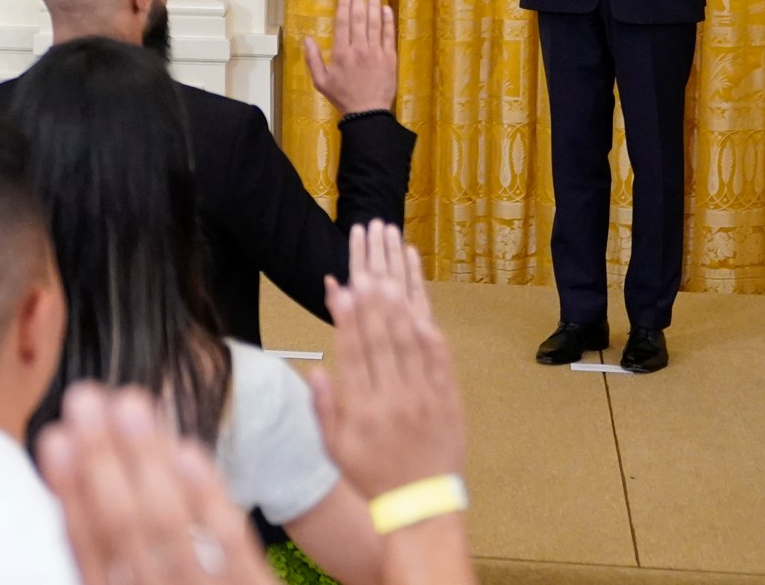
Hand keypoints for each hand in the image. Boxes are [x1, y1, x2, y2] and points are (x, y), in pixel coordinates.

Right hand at [37, 383, 278, 584]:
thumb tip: (75, 483)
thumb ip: (107, 561)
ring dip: (148, 462)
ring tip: (132, 404)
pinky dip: (207, 498)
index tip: (54, 438)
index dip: (70, 493)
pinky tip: (188, 451)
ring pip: (170, 530)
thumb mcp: (138, 584)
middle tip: (87, 398)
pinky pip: (229, 549)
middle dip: (103, 459)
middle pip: (124, 531)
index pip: (87, 550)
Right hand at [301, 0, 397, 116]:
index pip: (342, 23)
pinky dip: (388, 21)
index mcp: (341, 54)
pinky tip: (386, 9)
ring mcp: (376, 53)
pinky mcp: (389, 58)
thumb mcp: (321, 81)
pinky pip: (389, 35)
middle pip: (359, 18)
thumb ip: (313, 59)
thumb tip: (307, 39)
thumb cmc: (343, 97)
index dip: (344, 5)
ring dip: (374, 5)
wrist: (368, 112)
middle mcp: (358, 49)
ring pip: (375, 23)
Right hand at [308, 223, 465, 498]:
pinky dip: (428, 328)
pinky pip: (438, 358)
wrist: (420, 504)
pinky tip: (418, 303)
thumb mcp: (334, 447)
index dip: (346, 316)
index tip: (339, 286)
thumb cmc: (371, 474)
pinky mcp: (448, 398)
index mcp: (362, 410)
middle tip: (365, 260)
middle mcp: (393, 398)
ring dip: (399, 300)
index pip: (352, 352)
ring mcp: (424, 396)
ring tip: (389, 266)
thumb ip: (323, 407)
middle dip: (371, 294)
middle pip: (380, 336)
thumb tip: (317, 367)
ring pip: (410, 339)